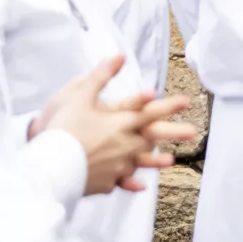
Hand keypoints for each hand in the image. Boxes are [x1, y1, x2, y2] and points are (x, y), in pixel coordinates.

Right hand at [30, 56, 197, 193]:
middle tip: (192, 133)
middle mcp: (123, 145)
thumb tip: (119, 56)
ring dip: (156, 160)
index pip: (149, 111)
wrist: (50, 166)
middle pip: (152, 137)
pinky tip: (140, 186)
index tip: (186, 101)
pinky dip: (132, 182)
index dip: (169, 105)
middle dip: (173, 133)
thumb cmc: (64, 129)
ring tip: (171, 161)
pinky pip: (122, 182)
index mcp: (120, 123)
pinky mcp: (104, 182)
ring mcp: (116, 166)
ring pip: (140, 162)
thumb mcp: (80, 96)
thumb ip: (101, 76)